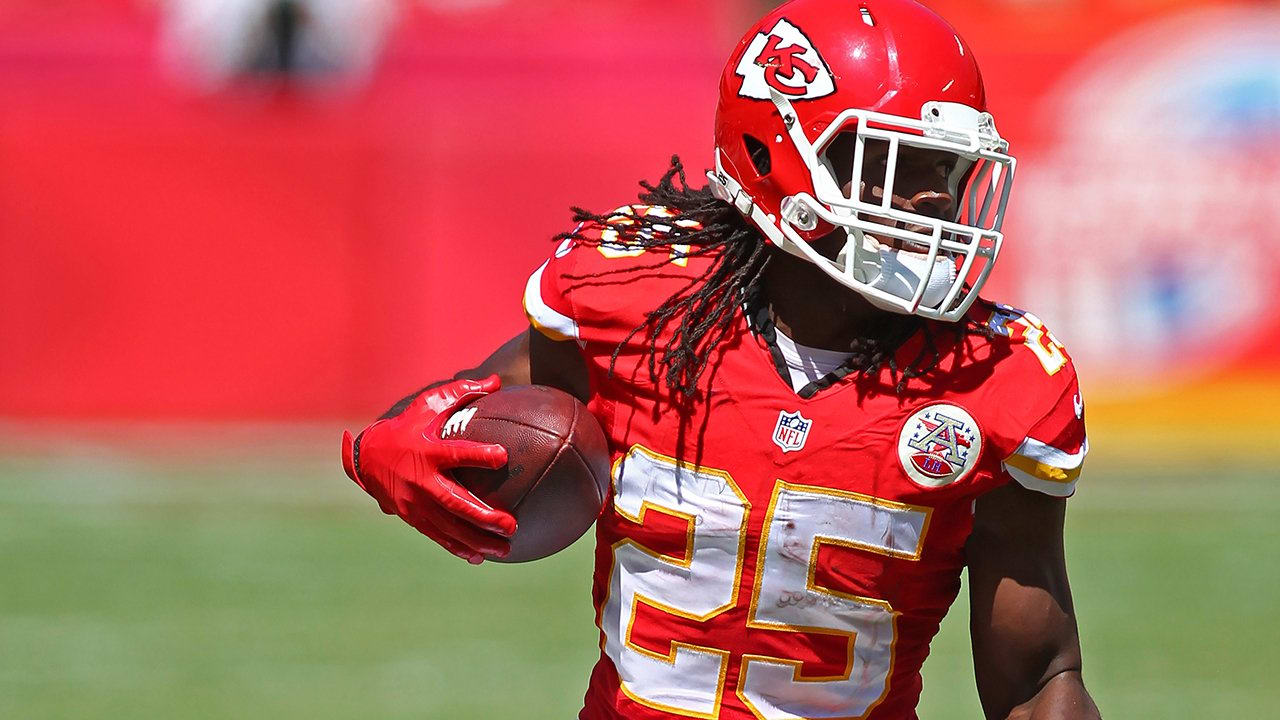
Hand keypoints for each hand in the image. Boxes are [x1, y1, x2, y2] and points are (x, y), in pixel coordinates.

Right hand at [341, 375, 515, 563]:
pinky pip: (438, 536)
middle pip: (455, 503)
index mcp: (427, 451)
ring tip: (506, 548)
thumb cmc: (407, 426)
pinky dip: (458, 548)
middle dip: (483, 516)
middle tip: (511, 524)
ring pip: (449, 527)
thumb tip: (497, 381)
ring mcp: (415, 503)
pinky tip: (480, 557)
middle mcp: (421, 481)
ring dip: (478, 540)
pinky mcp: (412, 518)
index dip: (479, 454)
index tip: (504, 455)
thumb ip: (463, 392)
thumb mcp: (429, 405)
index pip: (456, 453)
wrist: (367, 457)